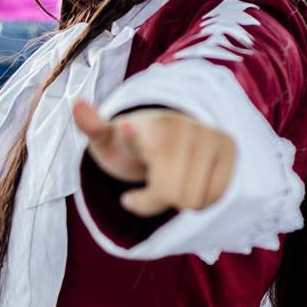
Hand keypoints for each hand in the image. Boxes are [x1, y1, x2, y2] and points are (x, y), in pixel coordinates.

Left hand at [72, 100, 235, 216]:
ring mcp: (211, 137)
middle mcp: (183, 128)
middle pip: (168, 193)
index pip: (139, 138)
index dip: (132, 136)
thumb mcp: (109, 141)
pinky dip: (199, 201)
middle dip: (152, 200)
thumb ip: (94, 128)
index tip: (126, 129)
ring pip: (192, 199)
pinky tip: (190, 184)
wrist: (172, 139)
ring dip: (176, 202)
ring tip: (169, 182)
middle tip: (144, 189)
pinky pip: (213, 197)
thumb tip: (76, 104)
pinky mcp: (231, 151)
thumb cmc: (134, 146)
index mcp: (148, 126)